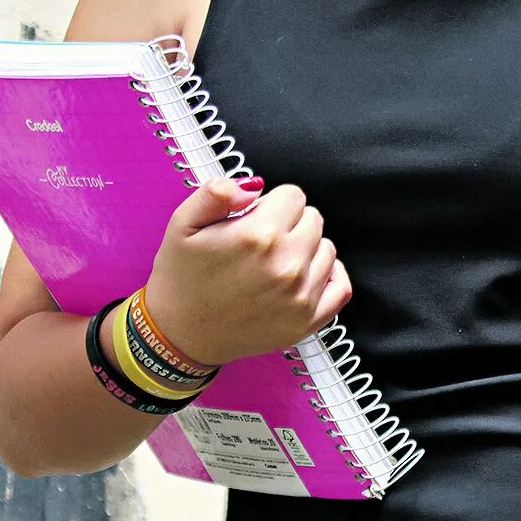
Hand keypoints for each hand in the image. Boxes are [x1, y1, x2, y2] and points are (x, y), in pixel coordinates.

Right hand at [142, 177, 350, 367]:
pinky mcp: (306, 322)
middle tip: (260, 243)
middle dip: (289, 224)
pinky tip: (304, 276)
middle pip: (313, 219)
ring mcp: (299, 296)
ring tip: (273, 263)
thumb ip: (216, 192)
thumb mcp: (182, 223)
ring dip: (306, 250)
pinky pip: (341, 287)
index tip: (254, 218)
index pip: (293, 195)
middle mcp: (285, 265)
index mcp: (258, 236)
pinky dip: (328, 276)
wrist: (179, 334)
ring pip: (327, 249)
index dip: (272, 203)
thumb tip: (254, 186)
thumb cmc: (181, 278)